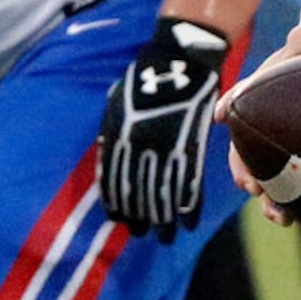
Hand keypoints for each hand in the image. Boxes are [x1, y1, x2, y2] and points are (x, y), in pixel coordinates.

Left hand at [97, 16, 228, 240]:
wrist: (178, 62)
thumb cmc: (143, 81)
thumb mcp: (116, 106)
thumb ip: (111, 137)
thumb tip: (107, 163)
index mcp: (120, 139)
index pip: (116, 182)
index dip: (118, 205)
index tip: (120, 222)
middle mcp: (142, 149)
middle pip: (139, 194)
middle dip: (141, 218)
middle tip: (142, 235)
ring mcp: (169, 149)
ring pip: (165, 194)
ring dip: (165, 220)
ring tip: (166, 237)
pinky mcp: (193, 146)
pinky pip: (191, 183)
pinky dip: (191, 205)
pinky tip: (189, 221)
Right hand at [215, 24, 300, 209]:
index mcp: (254, 93)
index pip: (237, 103)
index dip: (231, 110)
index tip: (224, 116)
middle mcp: (257, 123)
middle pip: (243, 150)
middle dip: (246, 170)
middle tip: (254, 186)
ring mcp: (272, 144)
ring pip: (262, 175)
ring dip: (267, 198)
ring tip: (279, 215)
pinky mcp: (288, 159)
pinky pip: (281, 186)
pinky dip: (285, 203)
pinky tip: (293, 219)